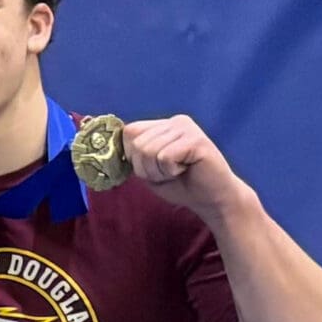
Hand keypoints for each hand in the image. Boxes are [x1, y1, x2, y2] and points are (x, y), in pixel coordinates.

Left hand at [122, 115, 250, 220]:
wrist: (211, 199)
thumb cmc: (180, 185)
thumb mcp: (148, 169)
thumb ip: (134, 155)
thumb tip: (109, 146)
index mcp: (163, 126)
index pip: (128, 132)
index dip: (133, 157)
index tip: (153, 169)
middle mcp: (175, 121)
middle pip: (137, 143)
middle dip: (146, 168)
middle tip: (169, 173)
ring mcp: (187, 128)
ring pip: (149, 151)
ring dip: (159, 171)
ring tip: (178, 171)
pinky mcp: (196, 140)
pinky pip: (165, 157)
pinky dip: (170, 171)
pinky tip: (187, 170)